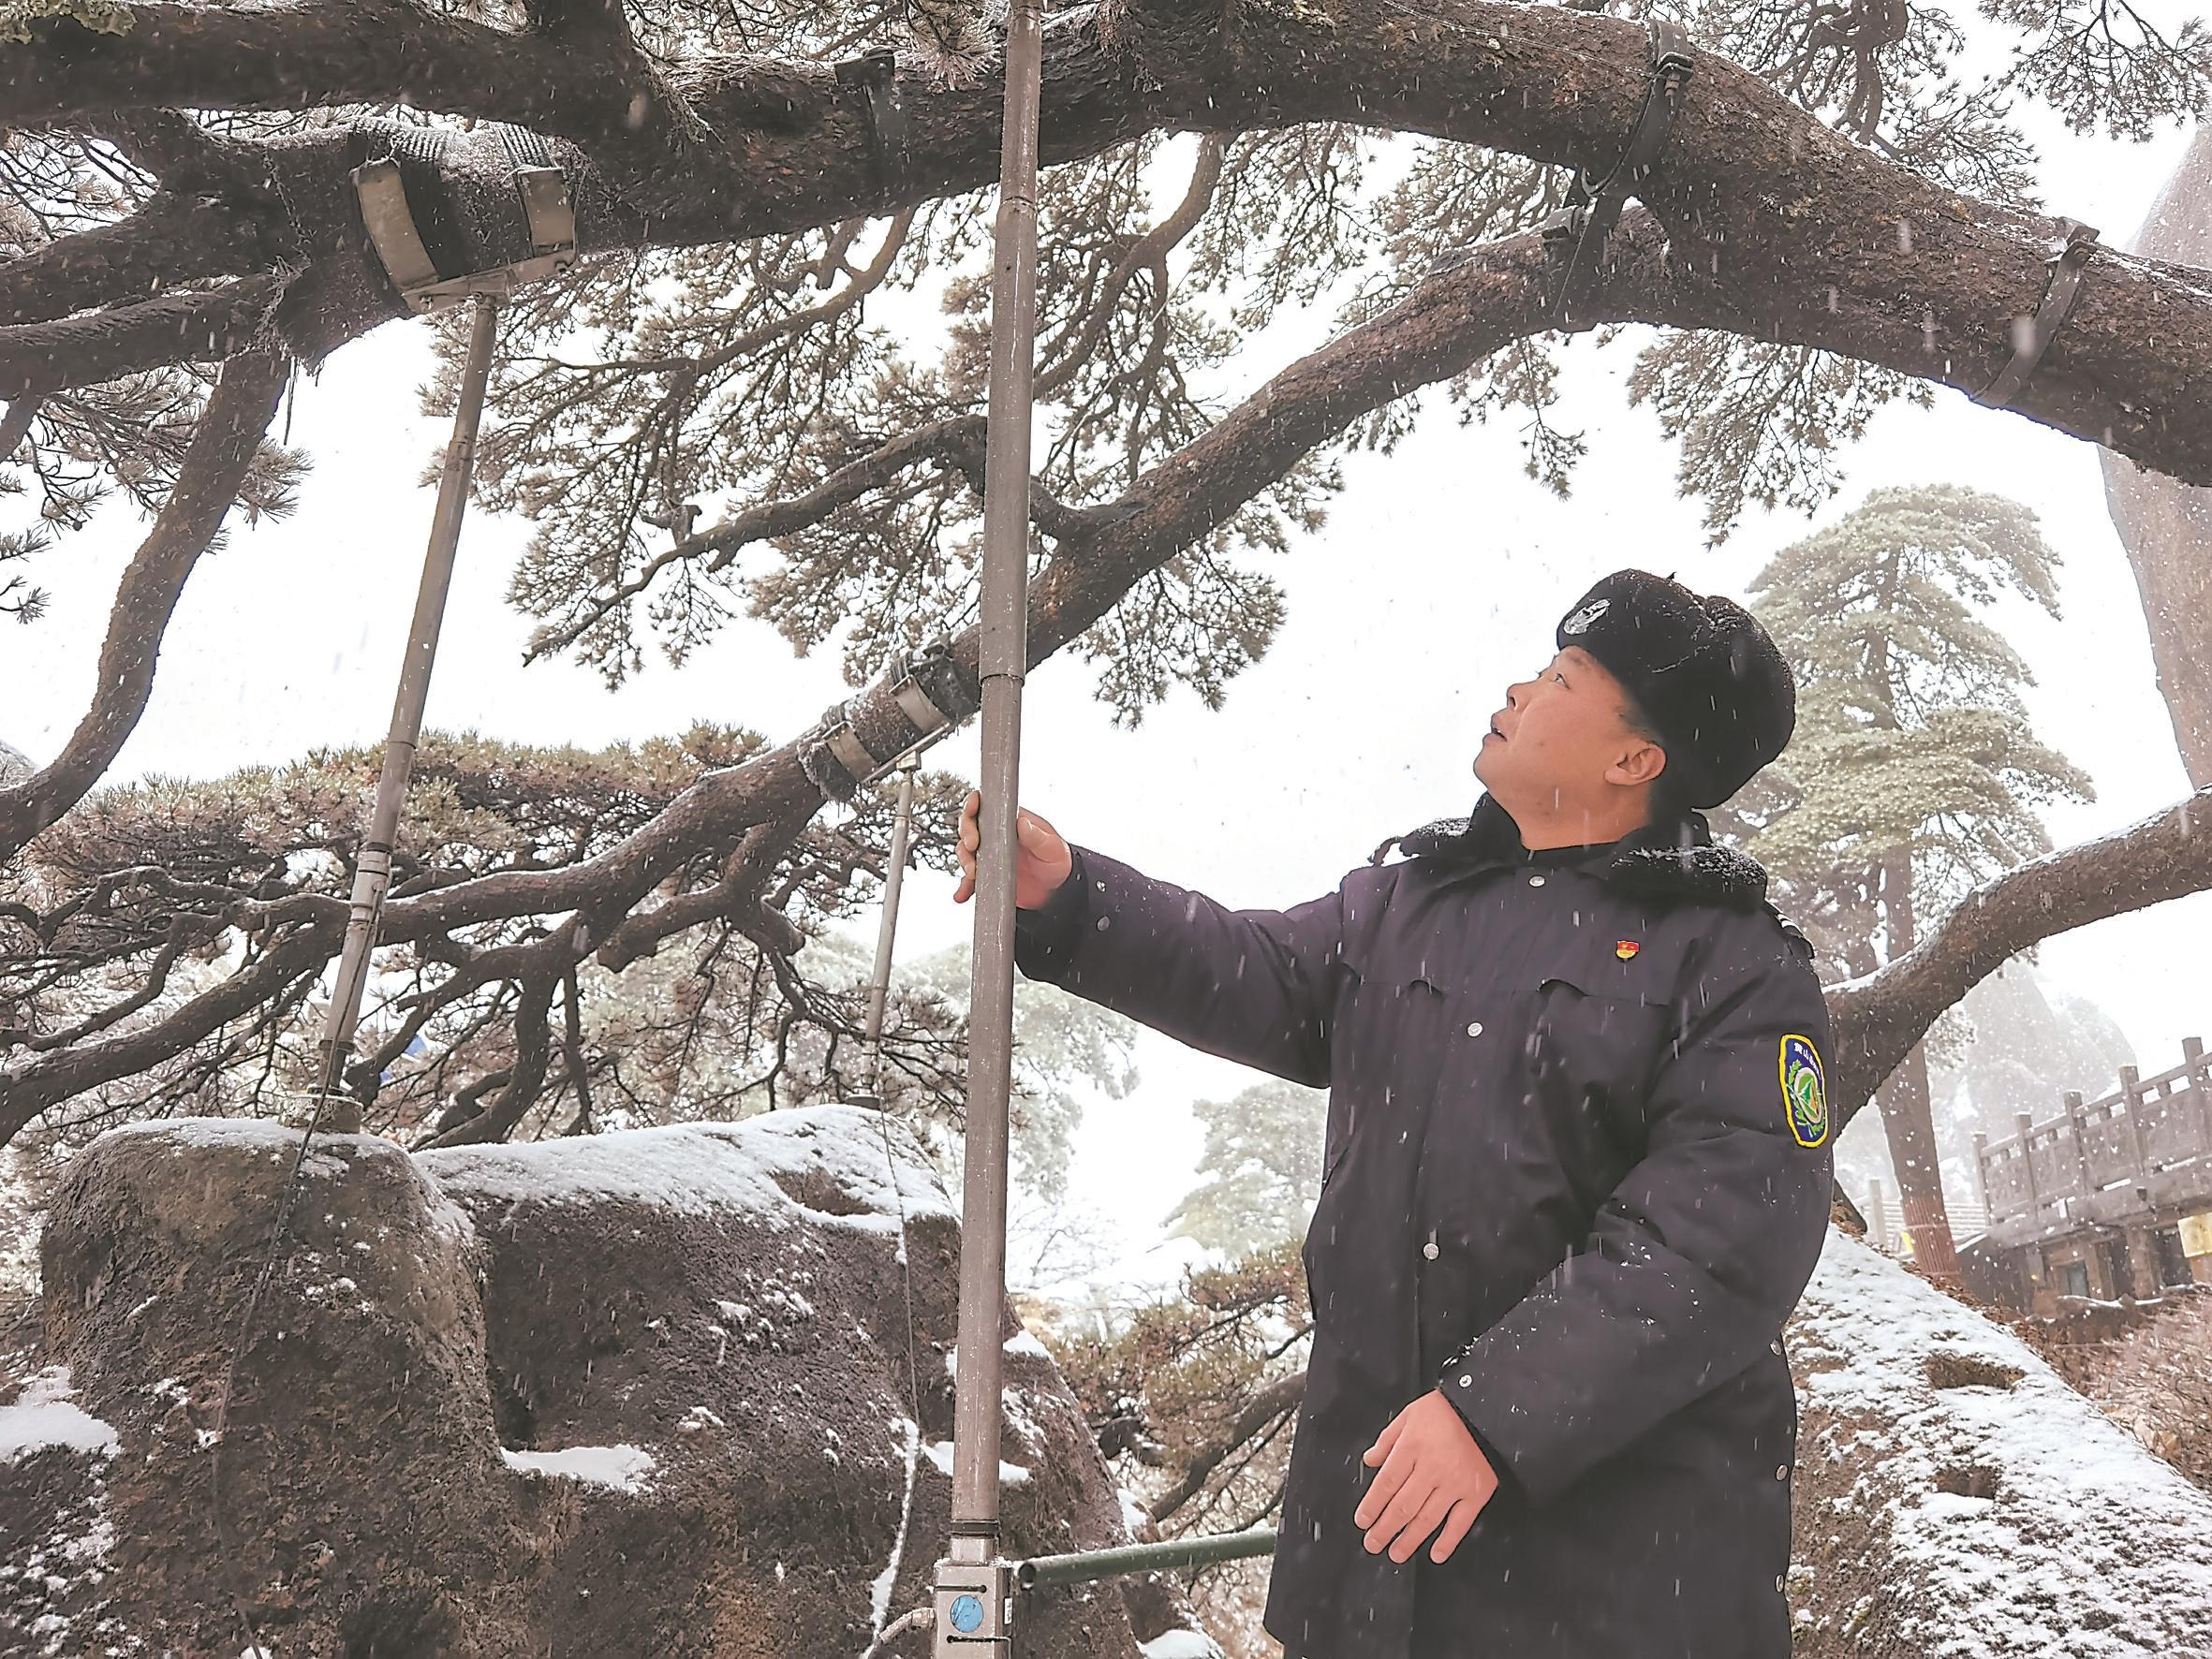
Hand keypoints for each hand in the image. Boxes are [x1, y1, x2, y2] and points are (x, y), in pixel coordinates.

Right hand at [954, 789, 1073, 908]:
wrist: (1058, 891)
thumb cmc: (1058, 862)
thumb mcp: (1052, 847)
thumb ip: (1037, 836)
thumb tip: (1022, 823)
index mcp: (1012, 821)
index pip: (987, 806)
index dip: (974, 804)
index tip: (971, 810)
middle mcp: (997, 836)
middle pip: (970, 827)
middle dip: (966, 834)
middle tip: (973, 846)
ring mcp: (991, 855)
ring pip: (966, 851)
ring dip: (964, 860)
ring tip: (973, 872)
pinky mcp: (989, 874)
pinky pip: (971, 879)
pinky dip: (964, 886)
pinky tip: (962, 894)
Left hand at [1354, 1389, 1498, 1564]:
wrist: (1483, 1410)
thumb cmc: (1444, 1411)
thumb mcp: (1408, 1415)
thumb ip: (1386, 1440)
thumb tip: (1369, 1461)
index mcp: (1412, 1446)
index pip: (1386, 1483)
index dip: (1372, 1506)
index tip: (1362, 1520)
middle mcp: (1432, 1467)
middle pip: (1403, 1506)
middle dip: (1385, 1529)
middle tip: (1373, 1543)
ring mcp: (1455, 1482)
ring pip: (1427, 1518)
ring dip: (1409, 1540)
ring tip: (1396, 1553)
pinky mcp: (1476, 1492)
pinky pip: (1460, 1523)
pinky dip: (1448, 1541)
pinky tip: (1436, 1554)